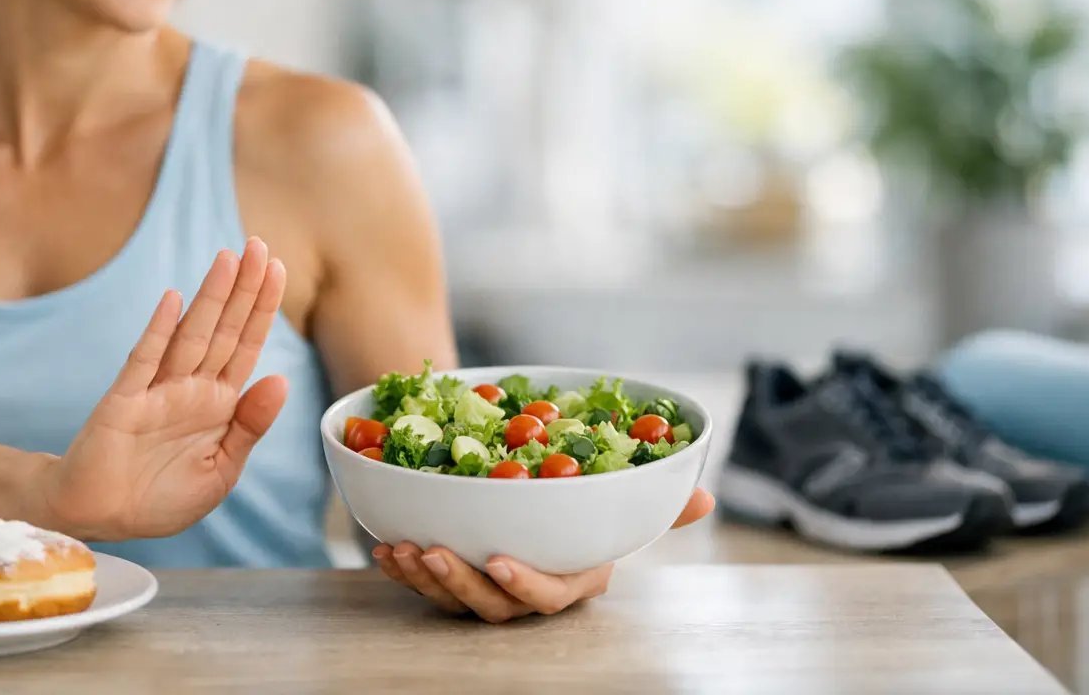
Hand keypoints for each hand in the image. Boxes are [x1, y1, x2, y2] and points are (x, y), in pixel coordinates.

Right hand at [32, 238, 288, 541]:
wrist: (101, 518)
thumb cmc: (161, 497)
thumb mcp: (221, 471)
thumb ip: (250, 427)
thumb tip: (281, 380)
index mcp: (217, 404)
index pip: (246, 346)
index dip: (262, 308)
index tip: (279, 270)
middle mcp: (189, 388)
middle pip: (222, 330)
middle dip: (243, 289)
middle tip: (259, 246)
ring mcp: (156, 391)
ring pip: (190, 336)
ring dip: (209, 298)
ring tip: (229, 260)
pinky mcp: (124, 402)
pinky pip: (144, 361)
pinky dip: (159, 332)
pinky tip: (173, 302)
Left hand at [374, 486, 714, 622]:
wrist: (526, 482)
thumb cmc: (579, 495)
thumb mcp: (616, 493)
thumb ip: (656, 500)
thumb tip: (703, 496)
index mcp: (573, 574)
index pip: (554, 593)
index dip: (526, 583)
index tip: (499, 560)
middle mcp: (528, 587)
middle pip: (496, 605)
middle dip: (462, 582)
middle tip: (434, 549)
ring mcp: (487, 588)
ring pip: (454, 599)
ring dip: (426, 577)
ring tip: (405, 548)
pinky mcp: (451, 578)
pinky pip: (423, 585)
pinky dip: (403, 571)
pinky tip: (385, 550)